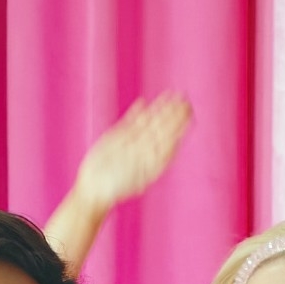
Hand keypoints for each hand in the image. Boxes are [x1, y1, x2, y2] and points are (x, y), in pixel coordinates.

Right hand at [71, 93, 191, 210]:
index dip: (180, 124)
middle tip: (184, 98)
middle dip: (173, 113)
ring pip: (148, 122)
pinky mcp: (117, 136)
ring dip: (159, 108)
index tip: (189, 112)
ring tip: (169, 95)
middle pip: (162, 126)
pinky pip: (129, 122)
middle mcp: (145, 148)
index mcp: (154, 158)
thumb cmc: (118, 188)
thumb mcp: (142, 174)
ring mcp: (132, 140)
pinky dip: (136, 112)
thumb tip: (175, 144)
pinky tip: (142, 102)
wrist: (95, 188)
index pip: (170, 137)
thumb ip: (157, 158)